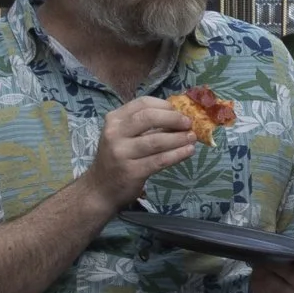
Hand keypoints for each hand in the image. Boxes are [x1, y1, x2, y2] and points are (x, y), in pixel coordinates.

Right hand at [90, 95, 205, 210]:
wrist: (100, 189)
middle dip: (173, 119)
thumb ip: (144, 125)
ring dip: (179, 138)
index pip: (143, 103)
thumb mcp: (123, 136)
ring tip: (192, 138)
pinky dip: (177, 154)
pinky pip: (159, 160)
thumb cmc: (118, 158)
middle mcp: (115, 133)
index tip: (180, 111)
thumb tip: (178, 115)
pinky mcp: (131, 171)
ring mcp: (122, 153)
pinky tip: (188, 151)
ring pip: (156, 140)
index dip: (165, 105)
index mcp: (114, 119)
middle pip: (149, 118)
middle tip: (189, 123)